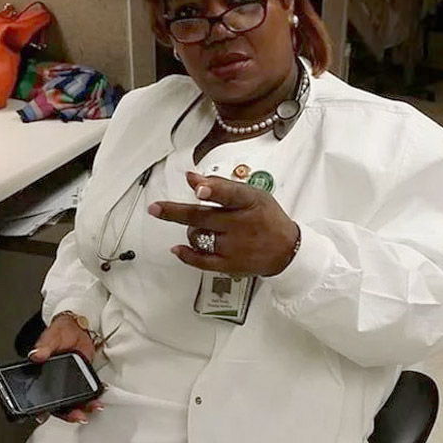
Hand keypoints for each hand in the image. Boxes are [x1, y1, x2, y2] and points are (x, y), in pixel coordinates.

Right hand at [28, 315, 102, 424]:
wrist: (79, 327)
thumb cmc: (61, 332)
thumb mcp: (52, 336)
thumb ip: (44, 345)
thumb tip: (36, 355)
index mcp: (41, 375)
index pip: (37, 397)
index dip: (40, 408)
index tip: (44, 415)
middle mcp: (54, 384)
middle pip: (57, 405)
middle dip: (67, 413)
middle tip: (77, 415)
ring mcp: (68, 383)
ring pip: (72, 402)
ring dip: (82, 408)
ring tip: (92, 407)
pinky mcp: (82, 379)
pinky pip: (85, 392)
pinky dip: (91, 398)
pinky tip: (98, 399)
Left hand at [148, 171, 298, 276]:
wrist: (287, 251)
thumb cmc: (266, 217)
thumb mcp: (252, 194)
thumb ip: (221, 186)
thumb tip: (192, 178)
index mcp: (249, 202)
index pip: (230, 194)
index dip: (213, 190)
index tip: (198, 187)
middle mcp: (241, 224)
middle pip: (202, 216)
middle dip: (175, 211)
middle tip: (155, 208)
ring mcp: (234, 246)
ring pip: (197, 235)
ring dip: (190, 229)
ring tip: (202, 226)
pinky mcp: (230, 265)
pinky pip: (201, 261)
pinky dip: (186, 254)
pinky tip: (177, 249)